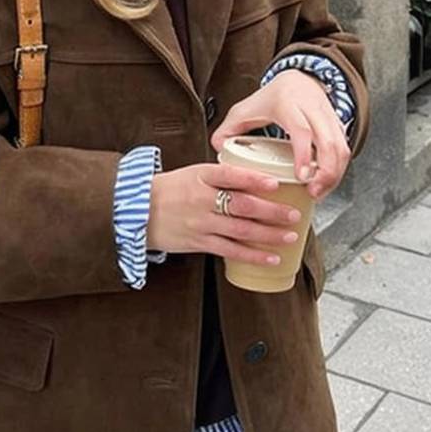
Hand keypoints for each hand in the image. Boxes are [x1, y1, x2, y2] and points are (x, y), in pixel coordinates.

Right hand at [146, 162, 303, 264]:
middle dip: (272, 211)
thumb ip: (223, 176)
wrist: (136, 210)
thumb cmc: (170, 190)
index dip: (254, 179)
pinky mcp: (198, 242)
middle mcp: (201, 199)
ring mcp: (200, 222)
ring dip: (269, 235)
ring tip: (290, 236)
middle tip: (294, 214)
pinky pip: (230, 250)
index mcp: (200, 176)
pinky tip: (270, 258)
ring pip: (240, 230)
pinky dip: (253, 255)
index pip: (230, 175)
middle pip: (242, 205)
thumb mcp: (194, 173)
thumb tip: (258, 178)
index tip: (275, 183)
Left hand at [208, 71, 350, 201]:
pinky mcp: (339, 126)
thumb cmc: (271, 98)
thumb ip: (228, 129)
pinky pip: (345, 149)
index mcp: (289, 104)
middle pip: (329, 141)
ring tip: (319, 192)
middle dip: (326, 171)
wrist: (299, 79)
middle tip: (313, 192)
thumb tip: (218, 148)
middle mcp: (313, 109)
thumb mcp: (245, 109)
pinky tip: (326, 184)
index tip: (302, 176)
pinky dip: (339, 169)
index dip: (304, 154)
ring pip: (342, 147)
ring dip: (335, 173)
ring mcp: (329, 117)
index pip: (302, 130)